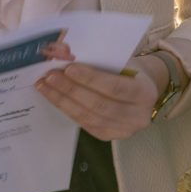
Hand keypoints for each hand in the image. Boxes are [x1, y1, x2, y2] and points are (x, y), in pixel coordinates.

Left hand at [35, 56, 161, 140]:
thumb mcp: (123, 61)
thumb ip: (101, 61)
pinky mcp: (109, 136)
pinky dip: (67, 109)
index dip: (91, 79)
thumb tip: (65, 55)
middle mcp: (137, 116)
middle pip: (99, 105)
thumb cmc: (130, 70)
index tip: (69, 68)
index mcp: (145, 93)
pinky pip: (84, 123)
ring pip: (88, 117)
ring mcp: (123, 130)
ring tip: (45, 86)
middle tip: (50, 76)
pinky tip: (53, 97)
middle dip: (71, 90)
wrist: (144, 89)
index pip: (115, 87)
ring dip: (63, 100)